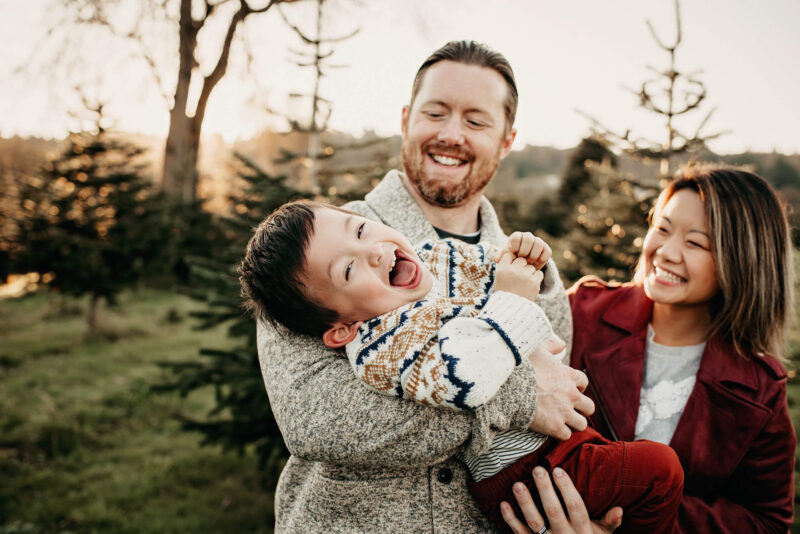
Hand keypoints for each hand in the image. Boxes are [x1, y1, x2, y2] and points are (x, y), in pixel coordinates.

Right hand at [494, 250, 543, 301]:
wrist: (512, 310)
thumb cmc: (505, 293)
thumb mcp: (499, 278)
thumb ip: (504, 265)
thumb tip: (510, 253)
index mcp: (502, 269)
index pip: (508, 255)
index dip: (511, 260)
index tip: (512, 268)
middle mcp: (513, 271)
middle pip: (522, 260)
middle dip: (522, 266)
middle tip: (519, 277)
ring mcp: (524, 276)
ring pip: (531, 267)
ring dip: (529, 273)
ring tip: (524, 284)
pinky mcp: (534, 282)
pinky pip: (539, 273)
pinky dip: (536, 278)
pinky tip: (530, 285)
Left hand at [499, 231, 551, 269]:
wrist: (524, 267)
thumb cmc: (512, 261)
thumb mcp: (506, 259)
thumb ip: (501, 258)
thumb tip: (496, 259)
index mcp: (516, 237)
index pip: (516, 236)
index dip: (515, 246)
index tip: (514, 254)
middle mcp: (528, 237)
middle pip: (528, 237)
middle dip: (525, 250)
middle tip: (522, 259)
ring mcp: (538, 242)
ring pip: (538, 243)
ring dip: (533, 254)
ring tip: (529, 262)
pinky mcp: (546, 249)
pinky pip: (547, 251)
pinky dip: (542, 258)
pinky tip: (536, 264)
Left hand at [500, 467, 622, 533]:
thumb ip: (609, 523)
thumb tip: (619, 509)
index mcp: (582, 530)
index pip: (575, 507)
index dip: (566, 488)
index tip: (557, 470)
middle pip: (553, 511)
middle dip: (545, 490)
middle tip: (537, 470)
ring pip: (535, 523)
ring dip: (525, 503)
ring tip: (517, 485)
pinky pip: (520, 533)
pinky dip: (511, 520)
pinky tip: (503, 504)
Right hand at [527, 347, 593, 439]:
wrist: (509, 387)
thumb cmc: (522, 367)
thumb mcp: (536, 349)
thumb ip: (551, 345)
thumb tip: (561, 344)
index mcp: (569, 376)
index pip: (584, 382)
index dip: (577, 387)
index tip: (568, 389)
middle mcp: (571, 394)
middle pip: (589, 407)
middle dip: (581, 408)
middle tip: (569, 409)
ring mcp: (564, 412)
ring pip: (582, 424)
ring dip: (573, 423)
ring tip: (562, 422)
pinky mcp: (555, 426)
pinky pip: (566, 435)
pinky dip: (560, 434)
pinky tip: (551, 429)